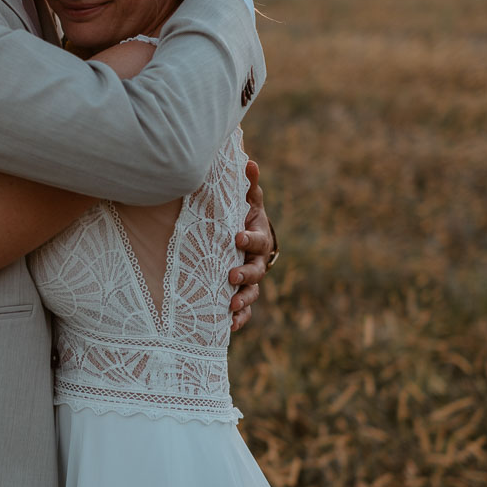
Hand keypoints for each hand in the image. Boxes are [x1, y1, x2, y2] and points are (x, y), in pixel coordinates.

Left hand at [229, 155, 273, 331]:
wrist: (246, 241)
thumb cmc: (242, 217)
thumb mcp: (247, 200)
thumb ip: (248, 184)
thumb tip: (248, 160)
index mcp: (258, 238)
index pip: (257, 239)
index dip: (249, 239)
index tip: (237, 236)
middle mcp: (257, 261)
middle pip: (257, 270)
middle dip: (245, 274)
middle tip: (232, 276)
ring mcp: (251, 280)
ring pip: (252, 294)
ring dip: (242, 300)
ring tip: (229, 305)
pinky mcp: (243, 295)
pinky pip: (244, 312)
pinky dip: (239, 319)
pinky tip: (228, 327)